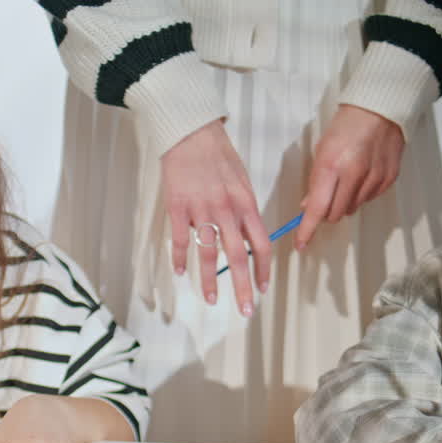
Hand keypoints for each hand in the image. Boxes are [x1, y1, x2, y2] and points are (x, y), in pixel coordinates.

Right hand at [160, 120, 269, 316]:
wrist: (191, 133)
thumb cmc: (218, 155)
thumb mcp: (242, 181)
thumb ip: (244, 210)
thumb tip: (246, 236)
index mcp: (246, 204)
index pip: (261, 244)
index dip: (263, 269)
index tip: (263, 288)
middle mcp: (227, 211)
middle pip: (239, 257)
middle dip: (244, 288)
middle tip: (246, 310)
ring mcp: (201, 210)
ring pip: (208, 254)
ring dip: (210, 281)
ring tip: (211, 300)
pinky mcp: (178, 208)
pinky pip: (180, 240)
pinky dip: (180, 259)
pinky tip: (180, 272)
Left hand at [295, 105, 404, 250]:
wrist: (379, 109)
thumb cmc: (346, 126)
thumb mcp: (322, 150)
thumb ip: (315, 181)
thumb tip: (308, 206)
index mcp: (332, 165)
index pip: (317, 208)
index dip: (307, 229)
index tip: (301, 244)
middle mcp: (354, 174)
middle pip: (335, 214)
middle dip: (327, 212)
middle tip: (326, 196)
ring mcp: (374, 178)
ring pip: (352, 209)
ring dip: (345, 202)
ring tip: (347, 178)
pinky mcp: (388, 179)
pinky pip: (369, 199)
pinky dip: (361, 194)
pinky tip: (362, 175)